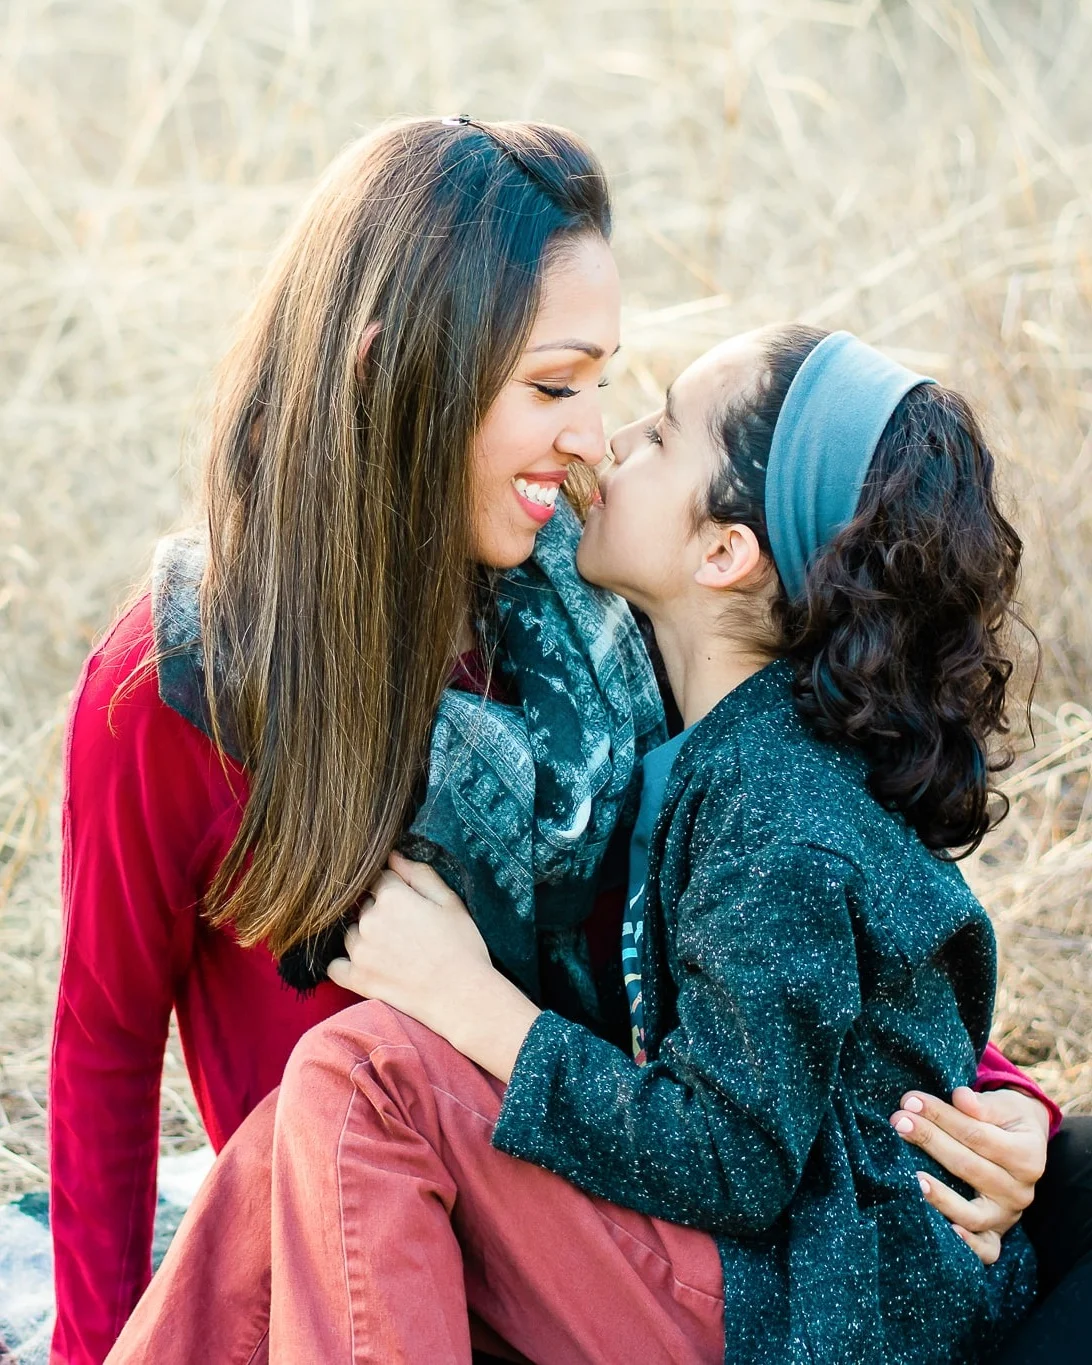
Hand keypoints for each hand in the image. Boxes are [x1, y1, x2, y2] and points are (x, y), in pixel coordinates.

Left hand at [328, 853, 539, 1080]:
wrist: (462, 997)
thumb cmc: (462, 947)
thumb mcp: (450, 901)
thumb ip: (419, 874)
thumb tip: (393, 856)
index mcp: (393, 896)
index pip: (381, 878)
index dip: (397, 888)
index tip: (411, 903)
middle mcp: (369, 920)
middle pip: (365, 905)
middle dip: (381, 911)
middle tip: (408, 931)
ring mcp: (359, 951)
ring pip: (351, 932)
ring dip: (365, 936)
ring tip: (394, 951)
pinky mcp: (356, 979)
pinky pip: (335, 966)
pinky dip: (346, 964)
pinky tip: (365, 965)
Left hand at [890, 1086, 1049, 1264]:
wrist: (1025, 1143)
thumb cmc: (1006, 1118)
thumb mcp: (1003, 1104)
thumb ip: (981, 1104)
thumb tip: (960, 1097)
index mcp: (1028, 1155)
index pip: (977, 1135)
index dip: (942, 1116)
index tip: (910, 1101)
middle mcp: (1022, 1191)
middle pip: (968, 1167)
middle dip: (929, 1141)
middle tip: (898, 1123)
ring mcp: (1009, 1216)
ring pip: (972, 1212)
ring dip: (938, 1195)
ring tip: (911, 1177)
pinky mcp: (997, 1234)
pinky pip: (985, 1249)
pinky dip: (968, 1246)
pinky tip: (945, 1231)